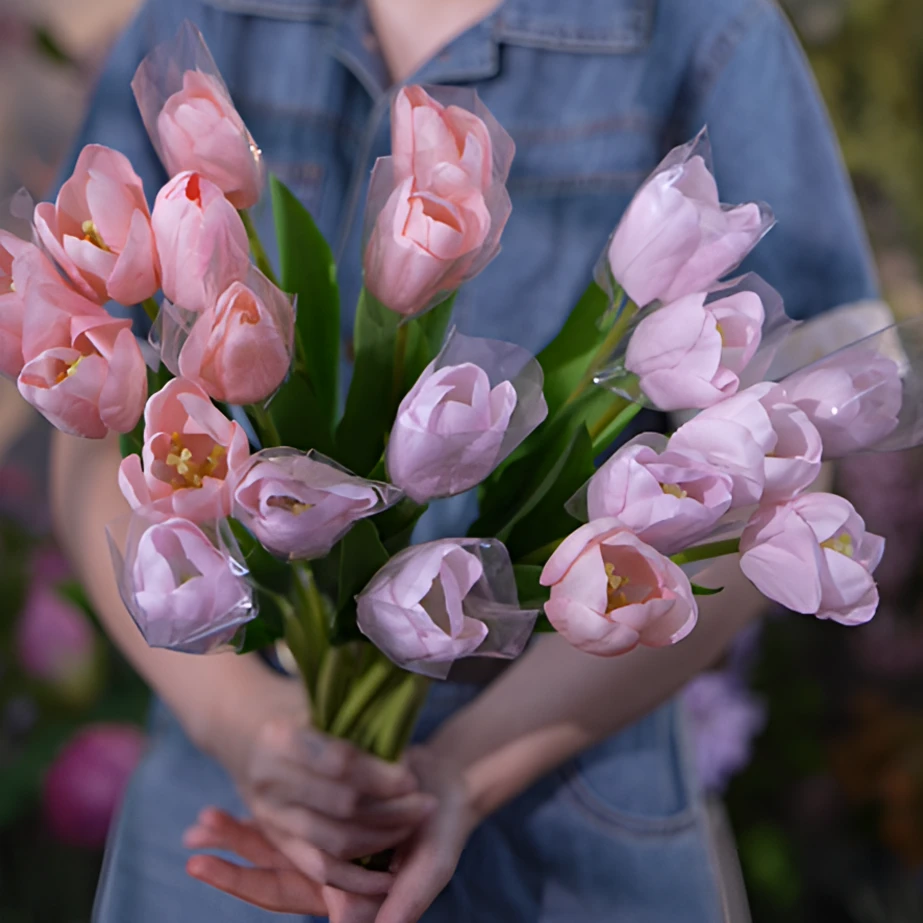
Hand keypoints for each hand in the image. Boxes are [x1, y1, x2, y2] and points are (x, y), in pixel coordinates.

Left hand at [186, 745, 479, 922]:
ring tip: (199, 824)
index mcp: (350, 897)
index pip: (288, 895)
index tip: (206, 866)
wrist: (448, 786)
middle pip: (270, 877)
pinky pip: (284, 824)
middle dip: (230, 863)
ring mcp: (324, 851)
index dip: (246, 882)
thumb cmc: (446, 826)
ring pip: (272, 849)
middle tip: (192, 850)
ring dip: (236, 837)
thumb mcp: (433, 861)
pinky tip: (225, 808)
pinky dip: (257, 817)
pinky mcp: (324, 823)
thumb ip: (408, 899)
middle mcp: (329, 880)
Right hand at [234, 718, 437, 894]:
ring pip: (334, 842)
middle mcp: (270, 780)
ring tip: (415, 825)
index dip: (380, 776)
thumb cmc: (296, 707)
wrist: (243, 729)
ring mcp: (270, 815)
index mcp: (281, 738)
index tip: (413, 779)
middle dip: (392, 810)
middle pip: (341, 807)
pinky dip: (355, 879)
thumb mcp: (318, 699)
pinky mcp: (276, 841)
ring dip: (382, 839)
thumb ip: (354, 723)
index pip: (339, 764)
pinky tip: (389, 877)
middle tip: (427, 804)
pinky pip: (319, 869)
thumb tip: (405, 751)